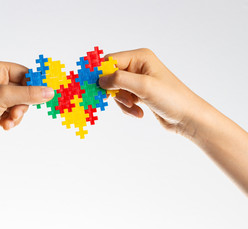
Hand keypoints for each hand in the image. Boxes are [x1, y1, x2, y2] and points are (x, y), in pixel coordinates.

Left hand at [0, 60, 53, 147]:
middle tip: (17, 112)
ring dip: (18, 114)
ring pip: (21, 103)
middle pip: (25, 89)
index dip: (35, 84)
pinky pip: (14, 112)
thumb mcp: (4, 97)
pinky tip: (5, 126)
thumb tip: (51, 92)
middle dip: (23, 103)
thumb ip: (29, 94)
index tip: (46, 93)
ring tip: (9, 120)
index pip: (24, 72)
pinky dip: (12, 120)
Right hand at [99, 49, 247, 194]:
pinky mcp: (139, 93)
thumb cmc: (171, 98)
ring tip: (134, 109)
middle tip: (123, 101)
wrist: (188, 118)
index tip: (92, 87)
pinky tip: (138, 113)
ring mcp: (138, 80)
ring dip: (122, 102)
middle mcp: (138, 66)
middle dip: (114, 91)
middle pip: (110, 76)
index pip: (110, 61)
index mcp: (140, 57)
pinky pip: (123, 99)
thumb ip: (119, 80)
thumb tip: (99, 79)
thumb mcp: (143, 86)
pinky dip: (127, 107)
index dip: (100, 74)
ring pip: (116, 90)